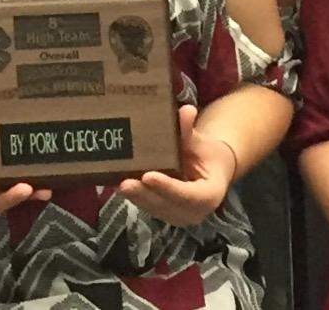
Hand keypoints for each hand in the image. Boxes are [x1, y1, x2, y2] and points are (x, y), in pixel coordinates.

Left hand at [117, 105, 237, 226]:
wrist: (211, 171)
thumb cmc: (208, 156)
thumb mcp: (202, 143)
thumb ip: (189, 132)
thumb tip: (186, 111)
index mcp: (210, 195)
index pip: (189, 195)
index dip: (168, 187)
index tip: (148, 176)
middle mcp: (195, 212)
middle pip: (167, 205)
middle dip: (144, 195)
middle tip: (124, 183)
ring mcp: (179, 216)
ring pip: (154, 208)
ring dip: (136, 197)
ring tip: (117, 183)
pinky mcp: (165, 213)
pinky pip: (149, 206)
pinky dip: (135, 196)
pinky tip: (118, 184)